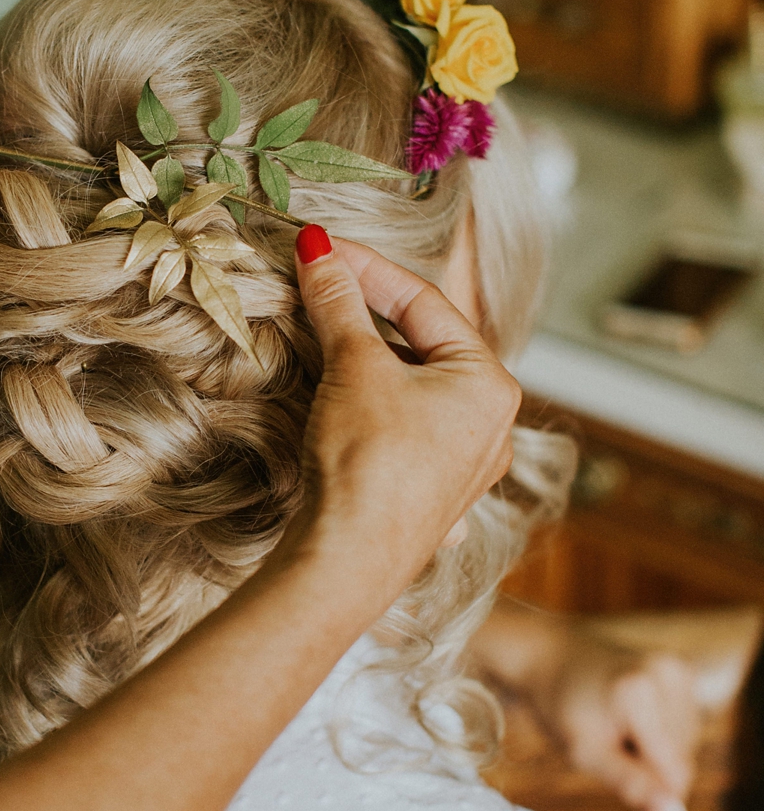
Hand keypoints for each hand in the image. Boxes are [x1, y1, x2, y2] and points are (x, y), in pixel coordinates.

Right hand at [290, 227, 520, 592]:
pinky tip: (345, 405)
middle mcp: (492, 425)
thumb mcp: (352, 368)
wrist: (348, 563)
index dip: (366, 268)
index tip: (319, 247)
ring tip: (323, 336)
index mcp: (490, 384)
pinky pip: (405, 433)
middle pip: (422, 344)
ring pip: (414, 390)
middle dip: (367, 314)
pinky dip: (372, 408)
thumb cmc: (367, 462)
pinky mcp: (433, 498)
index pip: (424, 302)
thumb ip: (339, 302)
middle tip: (319, 284)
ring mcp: (466, 466)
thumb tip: (318, 250)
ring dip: (368, 361)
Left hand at [549, 633, 698, 810]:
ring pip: (686, 749)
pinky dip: (662, 745)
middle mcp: (666, 674)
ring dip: (658, 765)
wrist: (552, 660)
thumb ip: (632, 784)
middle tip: (623, 804)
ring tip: (618, 749)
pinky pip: (684, 729)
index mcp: (638, 691)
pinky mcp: (681, 672)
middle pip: (683, 762)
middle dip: (656, 788)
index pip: (673, 771)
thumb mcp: (585, 753)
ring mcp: (677, 670)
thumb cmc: (561, 707)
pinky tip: (634, 737)